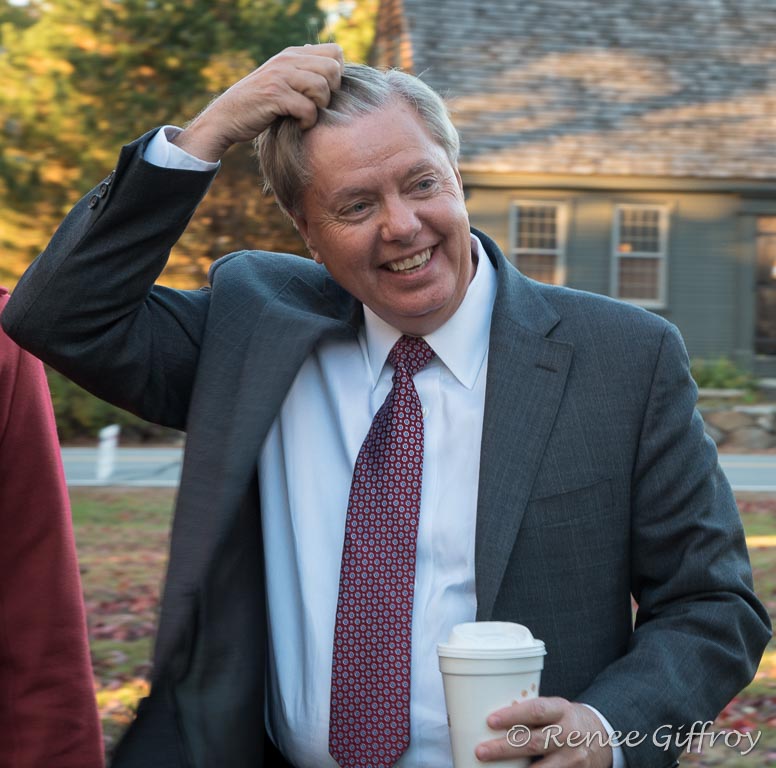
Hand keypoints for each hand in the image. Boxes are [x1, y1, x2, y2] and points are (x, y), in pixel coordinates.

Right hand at [172, 43, 343, 161]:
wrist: (227, 117)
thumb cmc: (260, 104)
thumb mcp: (282, 80)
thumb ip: (303, 71)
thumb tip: (334, 64)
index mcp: (292, 54)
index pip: (335, 52)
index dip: (337, 75)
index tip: (324, 92)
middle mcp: (287, 60)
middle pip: (333, 69)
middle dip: (331, 93)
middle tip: (316, 106)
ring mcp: (280, 76)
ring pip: (322, 88)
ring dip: (319, 108)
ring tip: (305, 116)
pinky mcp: (275, 95)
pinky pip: (308, 108)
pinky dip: (307, 122)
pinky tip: (297, 124)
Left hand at [475, 697, 612, 766]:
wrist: (602, 735)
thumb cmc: (566, 719)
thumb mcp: (555, 708)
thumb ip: (533, 714)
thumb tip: (495, 721)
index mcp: (561, 709)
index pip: (536, 710)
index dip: (512, 715)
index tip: (490, 721)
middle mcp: (569, 733)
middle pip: (534, 742)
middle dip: (504, 748)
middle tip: (481, 751)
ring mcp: (574, 757)